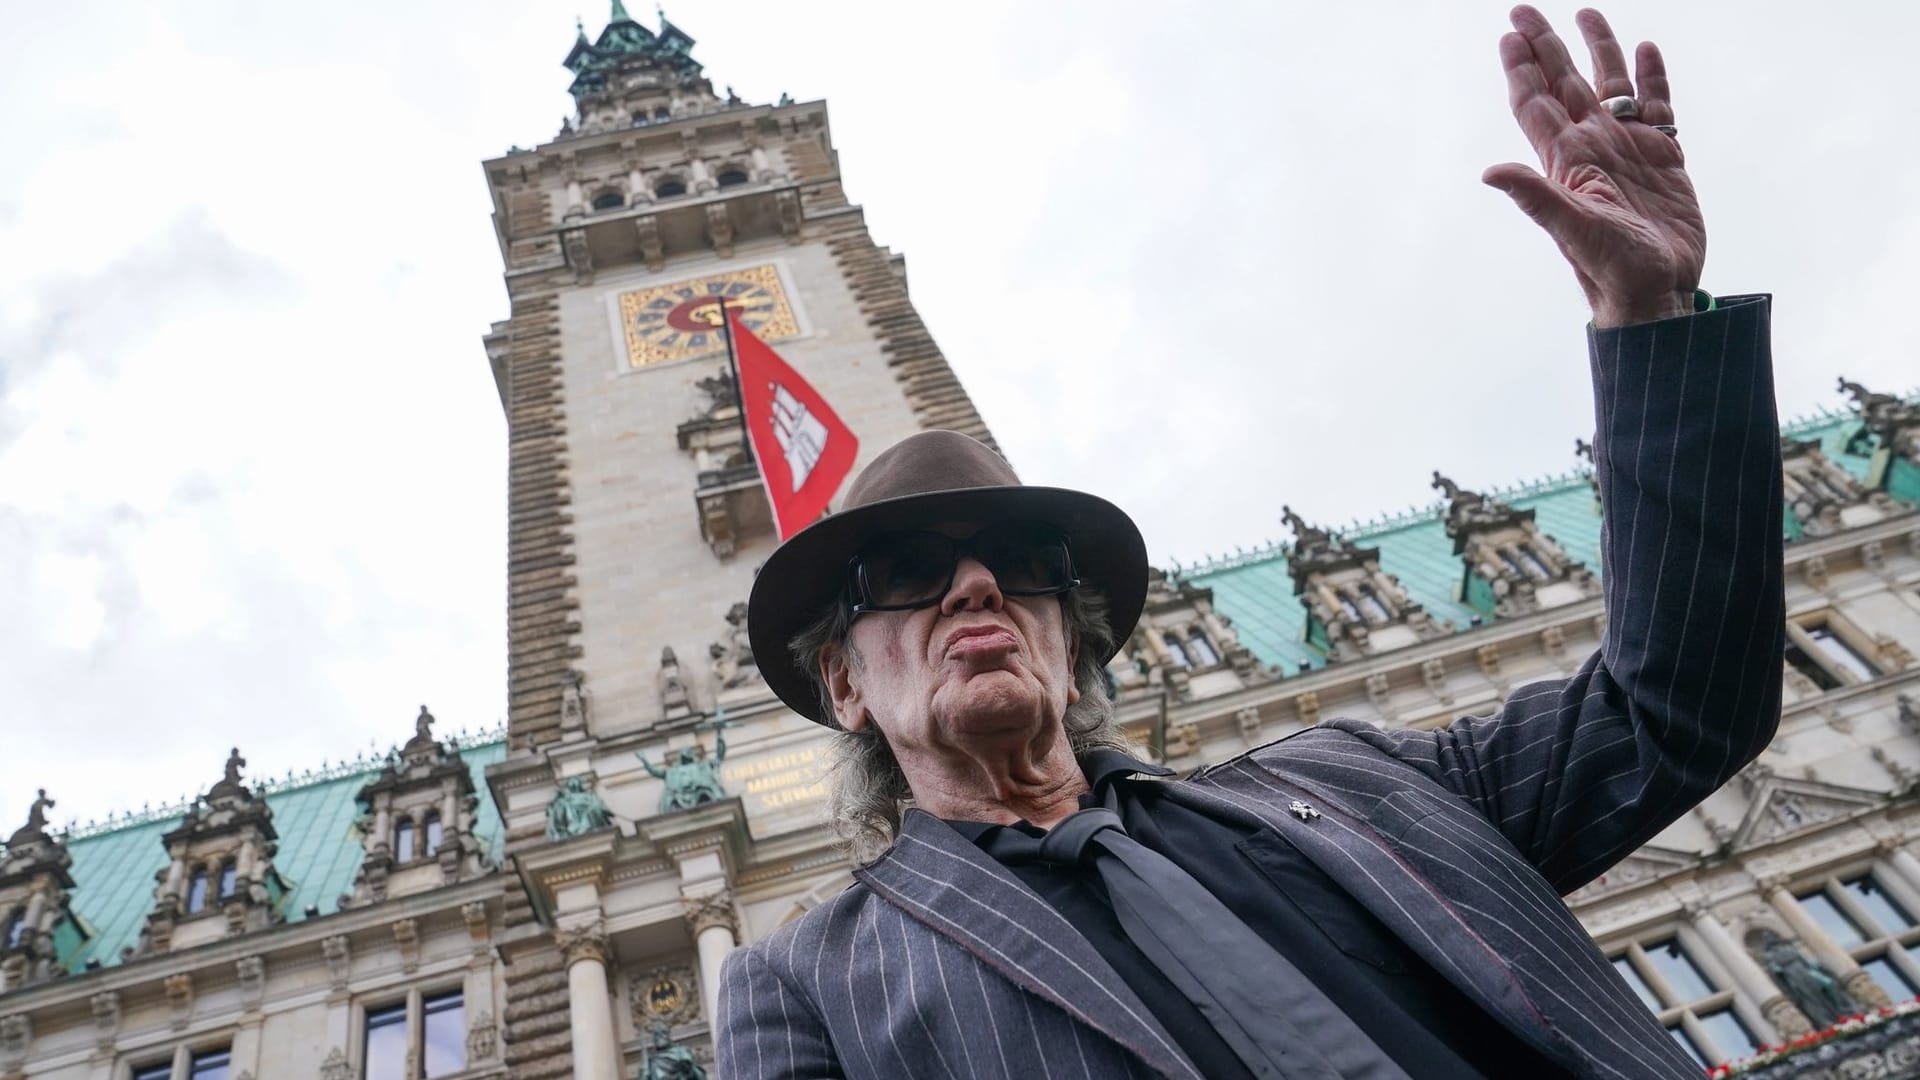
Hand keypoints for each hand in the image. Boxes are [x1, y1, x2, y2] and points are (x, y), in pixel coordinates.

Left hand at [1484, 6, 1704, 327]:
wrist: (1657, 292)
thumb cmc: (1612, 269)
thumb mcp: (1572, 230)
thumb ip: (1535, 197)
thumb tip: (1489, 172)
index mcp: (1568, 159)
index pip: (1536, 103)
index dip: (1522, 68)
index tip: (1509, 35)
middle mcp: (1593, 147)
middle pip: (1564, 83)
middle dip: (1545, 47)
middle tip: (1523, 10)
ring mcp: (1628, 149)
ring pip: (1610, 86)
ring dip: (1597, 51)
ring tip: (1584, 14)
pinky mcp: (1664, 157)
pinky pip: (1657, 105)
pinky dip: (1651, 77)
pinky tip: (1645, 50)